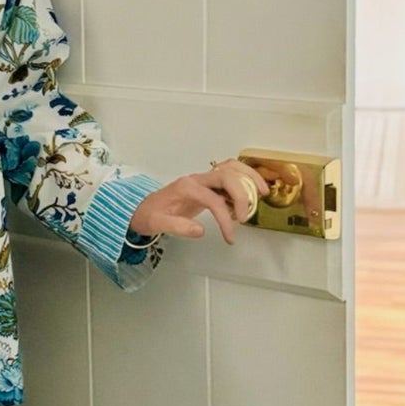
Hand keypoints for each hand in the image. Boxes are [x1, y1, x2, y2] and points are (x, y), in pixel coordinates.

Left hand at [127, 159, 269, 245]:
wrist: (141, 208)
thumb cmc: (149, 215)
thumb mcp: (157, 224)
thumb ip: (178, 227)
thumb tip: (200, 231)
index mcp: (186, 187)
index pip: (214, 200)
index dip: (225, 219)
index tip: (230, 236)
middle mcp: (197, 179)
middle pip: (227, 175)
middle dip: (243, 193)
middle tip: (247, 216)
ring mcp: (203, 180)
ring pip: (231, 169)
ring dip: (249, 178)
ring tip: (262, 193)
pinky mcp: (208, 185)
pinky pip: (230, 177)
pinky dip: (243, 183)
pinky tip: (248, 199)